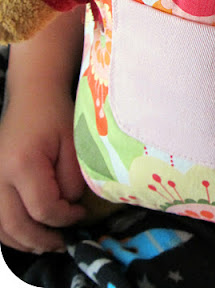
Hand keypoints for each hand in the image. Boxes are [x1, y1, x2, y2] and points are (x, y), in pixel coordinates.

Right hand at [0, 86, 85, 252]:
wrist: (32, 97)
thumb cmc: (54, 116)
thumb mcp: (73, 144)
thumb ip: (72, 179)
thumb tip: (68, 206)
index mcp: (23, 164)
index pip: (43, 208)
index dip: (65, 218)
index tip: (81, 214)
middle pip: (16, 225)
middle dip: (44, 239)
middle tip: (65, 242)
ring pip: (0, 228)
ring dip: (24, 242)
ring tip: (48, 243)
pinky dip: (9, 233)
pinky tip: (27, 235)